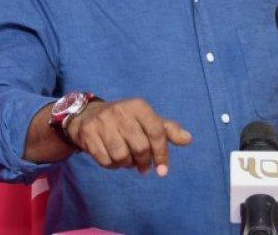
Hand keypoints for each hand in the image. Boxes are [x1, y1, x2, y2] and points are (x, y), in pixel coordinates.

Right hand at [66, 98, 191, 175]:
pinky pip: (105, 160)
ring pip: (121, 156)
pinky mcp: (88, 133)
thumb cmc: (126, 120)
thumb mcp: (147, 120)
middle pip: (140, 147)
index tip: (163, 170)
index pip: (156, 132)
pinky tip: (112, 158)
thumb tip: (188, 139)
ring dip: (127, 164)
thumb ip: (167, 130)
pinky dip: (112, 165)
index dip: (162, 153)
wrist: (88, 115)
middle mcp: (121, 111)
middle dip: (144, 162)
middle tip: (143, 166)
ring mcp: (103, 121)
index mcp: (139, 106)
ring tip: (127, 160)